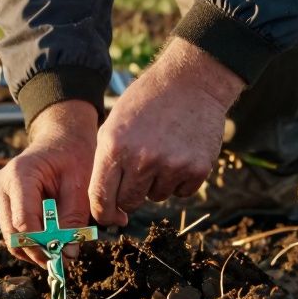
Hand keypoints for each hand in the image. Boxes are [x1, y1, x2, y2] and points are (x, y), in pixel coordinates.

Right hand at [0, 100, 97, 267]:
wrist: (61, 140)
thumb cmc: (73, 157)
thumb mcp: (80, 186)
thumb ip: (74, 219)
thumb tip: (68, 254)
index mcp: (20, 175)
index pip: (24, 222)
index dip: (42, 244)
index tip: (64, 257)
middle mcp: (2, 184)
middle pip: (13, 234)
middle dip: (38, 252)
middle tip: (62, 262)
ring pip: (11, 236)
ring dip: (35, 248)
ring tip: (59, 251)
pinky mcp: (2, 201)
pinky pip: (14, 230)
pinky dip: (32, 240)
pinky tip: (51, 239)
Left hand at [89, 38, 244, 225]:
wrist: (192, 82)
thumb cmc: (148, 101)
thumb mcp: (114, 124)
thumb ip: (106, 160)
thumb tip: (101, 201)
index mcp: (115, 147)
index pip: (101, 198)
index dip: (104, 212)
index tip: (109, 216)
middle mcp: (142, 160)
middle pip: (130, 202)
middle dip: (131, 194)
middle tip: (140, 172)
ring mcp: (172, 166)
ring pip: (157, 196)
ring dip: (158, 182)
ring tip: (164, 151)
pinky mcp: (197, 170)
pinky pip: (182, 192)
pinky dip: (181, 180)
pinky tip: (181, 153)